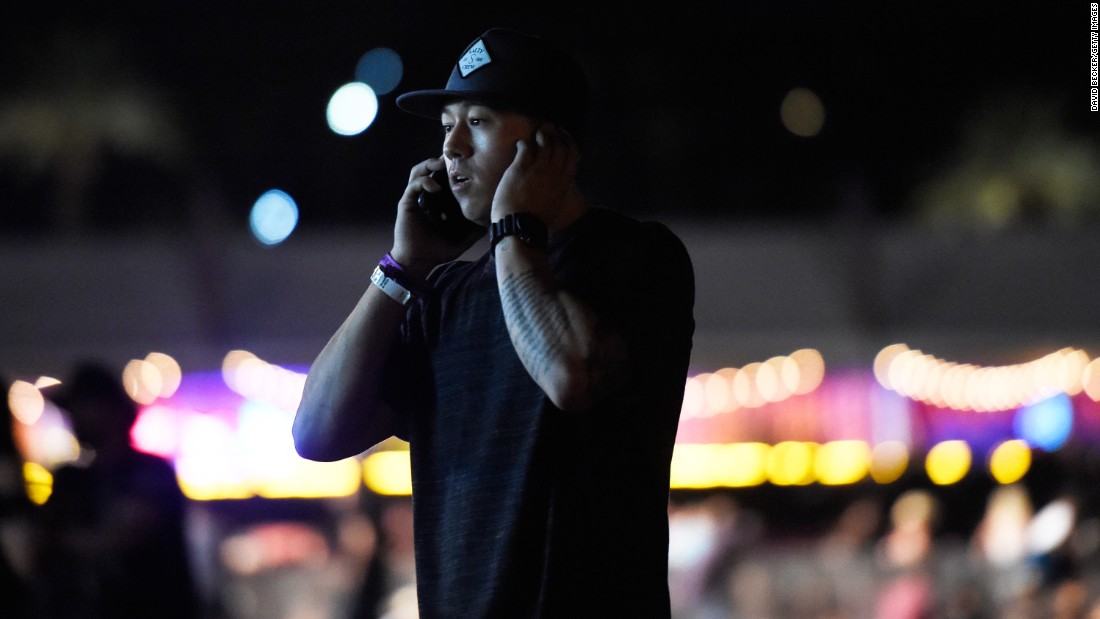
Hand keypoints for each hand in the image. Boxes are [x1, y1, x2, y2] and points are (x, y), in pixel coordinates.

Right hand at [391, 157, 481, 277]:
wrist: (418, 262)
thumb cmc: (438, 251)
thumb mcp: (462, 239)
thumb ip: (475, 229)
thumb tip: (492, 220)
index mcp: (439, 201)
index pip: (446, 179)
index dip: (455, 170)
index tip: (470, 165)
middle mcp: (426, 196)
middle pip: (433, 170)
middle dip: (443, 161)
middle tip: (456, 158)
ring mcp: (416, 198)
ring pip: (419, 171)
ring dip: (430, 164)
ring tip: (442, 163)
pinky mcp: (407, 202)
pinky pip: (414, 184)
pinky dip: (425, 182)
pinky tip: (435, 187)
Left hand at [491, 124, 578, 226]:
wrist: (521, 228)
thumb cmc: (536, 222)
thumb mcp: (554, 204)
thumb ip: (556, 190)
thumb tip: (554, 185)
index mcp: (564, 183)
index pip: (574, 155)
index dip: (570, 141)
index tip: (564, 136)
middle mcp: (554, 173)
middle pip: (561, 145)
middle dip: (556, 133)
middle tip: (549, 128)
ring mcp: (537, 170)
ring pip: (545, 142)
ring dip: (541, 134)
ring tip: (537, 133)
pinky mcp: (520, 169)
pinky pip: (525, 148)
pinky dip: (524, 143)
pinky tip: (520, 145)